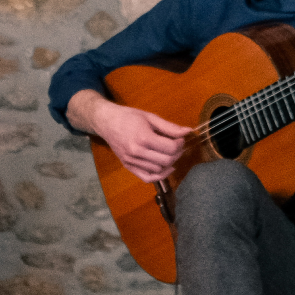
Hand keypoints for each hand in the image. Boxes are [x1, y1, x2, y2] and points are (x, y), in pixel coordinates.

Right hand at [77, 91, 191, 183]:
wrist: (106, 122)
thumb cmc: (129, 117)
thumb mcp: (150, 117)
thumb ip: (170, 127)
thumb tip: (188, 132)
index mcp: (144, 138)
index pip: (171, 148)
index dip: (180, 144)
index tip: (180, 139)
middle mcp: (137, 152)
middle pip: (167, 160)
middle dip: (177, 154)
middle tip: (177, 146)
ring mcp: (131, 161)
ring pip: (159, 169)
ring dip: (169, 163)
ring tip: (169, 153)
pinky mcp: (128, 166)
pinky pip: (147, 178)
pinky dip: (159, 176)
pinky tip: (166, 168)